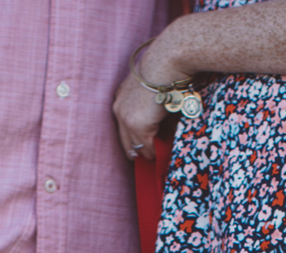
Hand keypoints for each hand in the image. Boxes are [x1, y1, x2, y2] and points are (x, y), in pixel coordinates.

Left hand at [115, 31, 184, 160]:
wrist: (167, 61)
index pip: (123, 123)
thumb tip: (162, 115)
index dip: (134, 136)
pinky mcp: (138, 126)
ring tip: (158, 158)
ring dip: (147, 153)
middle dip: (137, 150)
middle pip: (125, 139)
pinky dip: (155, 152)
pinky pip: (146, 147)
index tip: (145, 144)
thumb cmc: (166, 67)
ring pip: (135, 146)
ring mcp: (126, 118)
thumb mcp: (153, 84)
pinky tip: (162, 154)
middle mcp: (119, 108)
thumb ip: (152, 100)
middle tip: (149, 157)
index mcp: (121, 96)